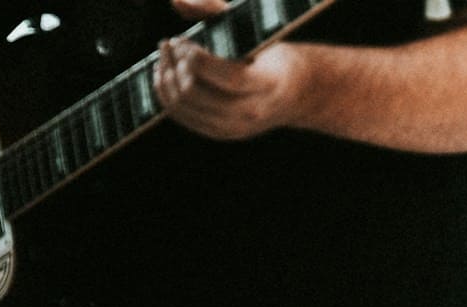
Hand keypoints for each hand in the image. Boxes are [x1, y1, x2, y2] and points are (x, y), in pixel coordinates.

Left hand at [154, 0, 311, 140]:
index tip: (182, 39)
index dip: (195, 57)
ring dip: (166, 77)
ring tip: (165, 55)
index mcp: (268, 84)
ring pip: (183, 105)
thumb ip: (216, 10)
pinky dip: (166, 94)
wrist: (302, 93)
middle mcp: (251, 111)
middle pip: (194, 92)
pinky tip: (164, 73)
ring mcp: (235, 127)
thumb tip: (177, 0)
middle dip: (174, 64)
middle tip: (170, 43)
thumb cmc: (276, 53)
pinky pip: (183, 116)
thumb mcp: (257, 29)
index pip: (224, 77)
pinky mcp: (222, 132)